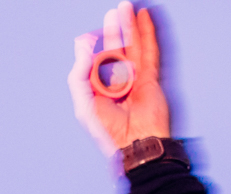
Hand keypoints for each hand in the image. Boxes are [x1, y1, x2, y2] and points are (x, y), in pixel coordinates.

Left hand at [68, 2, 171, 156]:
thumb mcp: (85, 105)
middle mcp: (117, 82)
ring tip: (126, 7)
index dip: (94, 45)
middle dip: (114, 29)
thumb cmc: (109, 132)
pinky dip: (147, 33)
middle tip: (114, 12)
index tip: (92, 35)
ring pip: (132, 46)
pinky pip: (149, 50)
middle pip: (116, 48)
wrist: (136, 143)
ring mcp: (135, 78)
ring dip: (129, 26)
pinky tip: (144, 18)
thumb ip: (79, 76)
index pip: (96, 61)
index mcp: (99, 89)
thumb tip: (81, 48)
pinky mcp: (150, 77)